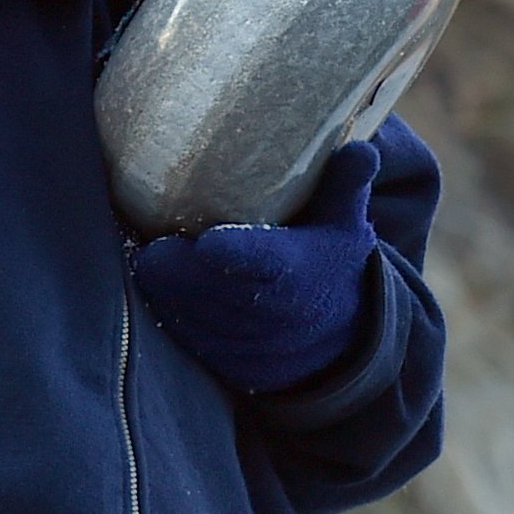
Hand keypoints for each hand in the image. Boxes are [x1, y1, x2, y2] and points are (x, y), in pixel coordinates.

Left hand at [131, 138, 379, 393]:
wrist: (339, 337)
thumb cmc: (330, 262)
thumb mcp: (345, 223)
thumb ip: (345, 184)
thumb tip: (362, 148)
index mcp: (300, 272)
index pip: (266, 262)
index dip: (236, 252)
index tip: (207, 239)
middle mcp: (277, 315)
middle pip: (215, 293)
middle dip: (178, 271)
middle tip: (151, 245)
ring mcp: (252, 345)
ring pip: (195, 320)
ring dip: (168, 294)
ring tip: (151, 261)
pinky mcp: (229, 365)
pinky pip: (190, 341)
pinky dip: (172, 316)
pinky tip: (162, 290)